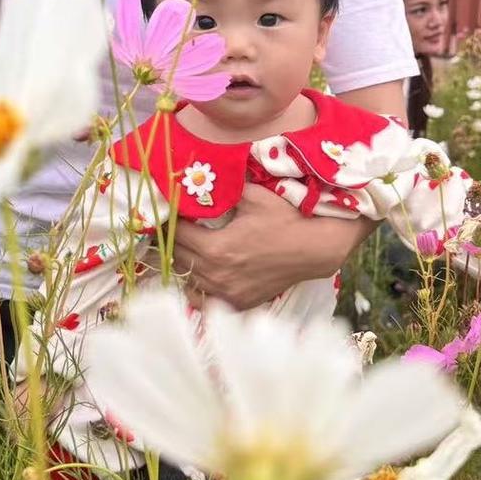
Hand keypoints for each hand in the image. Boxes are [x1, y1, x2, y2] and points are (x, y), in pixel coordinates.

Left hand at [172, 183, 374, 310]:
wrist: (313, 249)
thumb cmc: (284, 219)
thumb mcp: (252, 196)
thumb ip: (221, 187)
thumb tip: (196, 176)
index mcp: (217, 249)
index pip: (178, 234)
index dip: (170, 219)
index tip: (167, 209)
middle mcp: (217, 276)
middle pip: (178, 257)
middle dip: (171, 239)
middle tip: (169, 224)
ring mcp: (227, 293)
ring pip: (187, 278)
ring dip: (181, 260)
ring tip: (182, 244)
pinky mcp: (237, 303)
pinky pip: (202, 297)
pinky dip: (195, 284)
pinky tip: (198, 270)